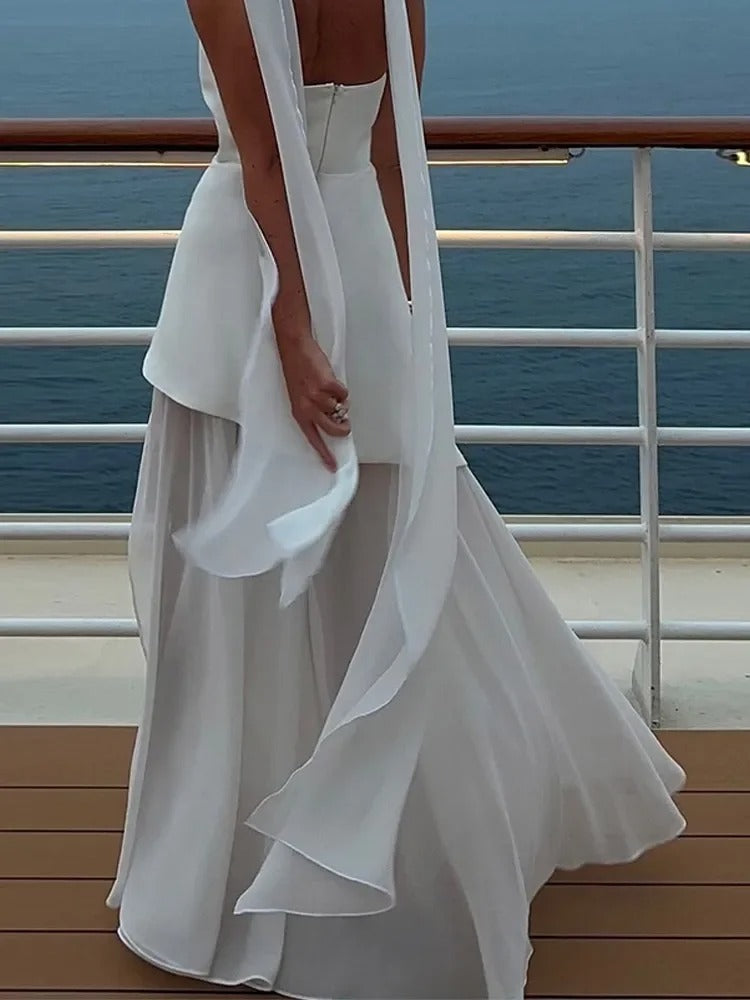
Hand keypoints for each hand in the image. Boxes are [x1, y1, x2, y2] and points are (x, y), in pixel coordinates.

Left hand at [277, 334, 350, 471]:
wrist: (295, 349)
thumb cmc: (297, 372)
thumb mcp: (300, 397)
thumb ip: (314, 411)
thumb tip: (334, 419)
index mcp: (299, 414)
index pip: (313, 439)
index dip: (324, 454)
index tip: (333, 466)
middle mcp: (308, 408)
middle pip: (334, 430)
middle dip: (344, 428)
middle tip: (345, 422)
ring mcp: (318, 397)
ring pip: (341, 409)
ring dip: (340, 402)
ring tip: (330, 391)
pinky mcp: (328, 385)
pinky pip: (344, 393)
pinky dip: (341, 388)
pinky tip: (330, 380)